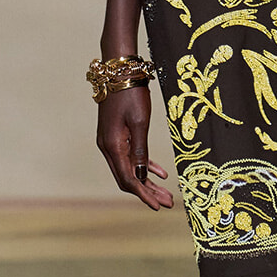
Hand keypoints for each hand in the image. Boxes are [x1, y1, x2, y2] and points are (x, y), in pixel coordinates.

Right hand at [96, 85, 173, 210]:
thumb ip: (140, 151)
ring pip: (129, 169)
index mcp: (112, 146)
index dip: (144, 194)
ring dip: (147, 181)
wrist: (120, 70)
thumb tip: (142, 176)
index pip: (128, 178)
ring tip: (166, 193)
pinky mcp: (117, 135)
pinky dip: (144, 166)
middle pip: (127, 177)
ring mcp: (111, 141)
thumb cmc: (131, 94)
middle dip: (148, 192)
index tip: (158, 206)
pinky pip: (130, 156)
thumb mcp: (140, 123)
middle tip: (168, 203)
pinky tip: (160, 173)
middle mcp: (108, 147)